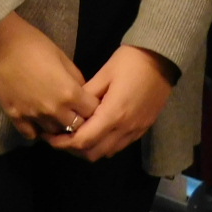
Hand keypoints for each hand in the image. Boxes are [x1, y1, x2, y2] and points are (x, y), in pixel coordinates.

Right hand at [0, 11, 97, 140]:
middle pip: (76, 128)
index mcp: (68, 93)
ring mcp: (33, 116)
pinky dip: (37, 130)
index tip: (90, 102)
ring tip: (57, 115)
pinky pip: (32, 135)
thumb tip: (82, 91)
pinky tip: (38, 119)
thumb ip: (75, 77)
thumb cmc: (32, 43)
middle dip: (79, 120)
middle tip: (75, 111)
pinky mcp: (15, 118)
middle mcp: (53, 110)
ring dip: (59, 126)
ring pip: (54, 133)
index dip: (93, 106)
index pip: (92, 111)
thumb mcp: (61, 56)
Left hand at [45, 45, 176, 161]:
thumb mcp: (104, 73)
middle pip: (94, 153)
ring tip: (76, 134)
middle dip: (74, 149)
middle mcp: (125, 128)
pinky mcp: (143, 128)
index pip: (84, 140)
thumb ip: (87, 94)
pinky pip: (120, 145)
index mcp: (113, 114)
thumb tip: (70, 107)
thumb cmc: (130, 62)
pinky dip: (105, 144)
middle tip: (60, 137)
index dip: (64, 143)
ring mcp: (136, 131)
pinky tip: (96, 131)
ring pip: (108, 152)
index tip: (50, 138)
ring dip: (90, 148)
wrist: (162, 59)